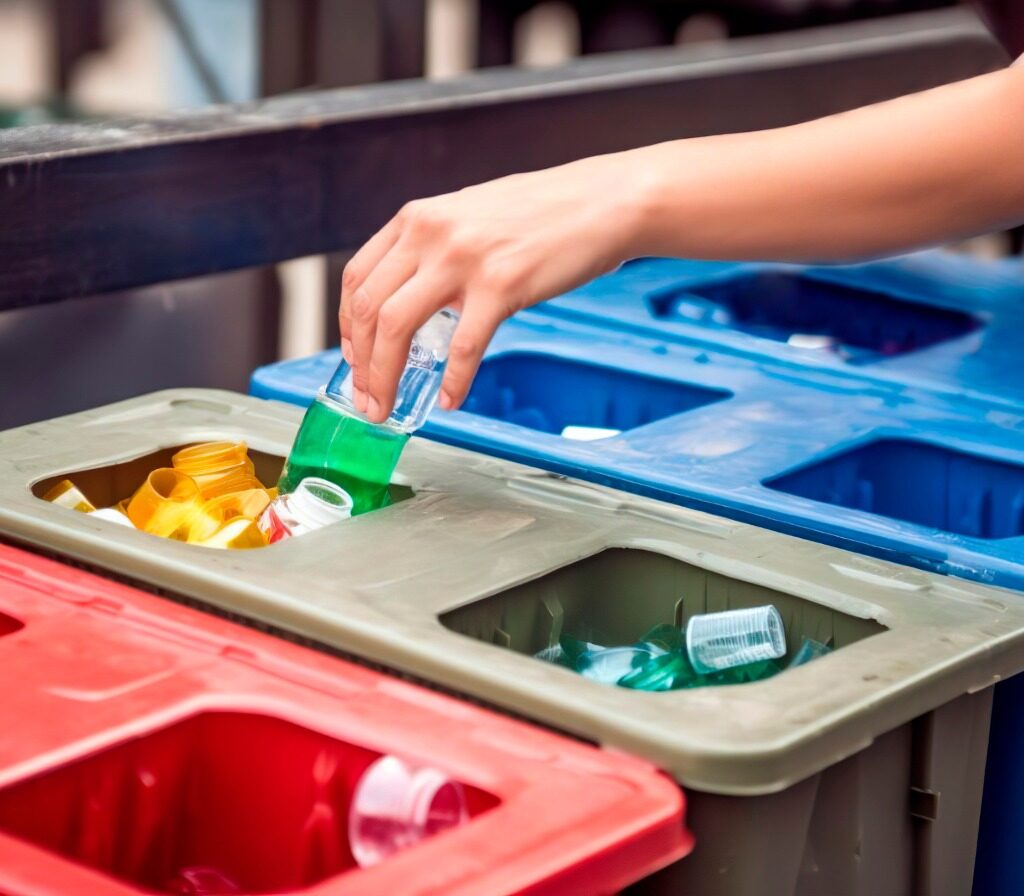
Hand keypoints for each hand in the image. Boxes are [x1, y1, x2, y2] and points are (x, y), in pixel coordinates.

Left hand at [339, 151, 645, 422]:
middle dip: (361, 364)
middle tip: (367, 397)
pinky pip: (463, 347)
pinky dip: (453, 382)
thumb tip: (412, 299)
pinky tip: (452, 400)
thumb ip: (434, 249)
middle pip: (369, 308)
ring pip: (398, 328)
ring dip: (386, 377)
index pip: (357, 277)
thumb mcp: (469, 216)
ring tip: (389, 406)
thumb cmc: (543, 214)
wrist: (602, 202)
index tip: (355, 358)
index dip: (347, 327)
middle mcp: (431, 233)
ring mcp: (464, 259)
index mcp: (418, 218)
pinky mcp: (502, 285)